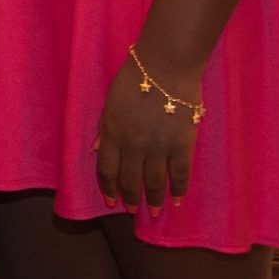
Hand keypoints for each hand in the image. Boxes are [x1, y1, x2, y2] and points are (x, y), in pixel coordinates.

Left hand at [96, 54, 197, 214]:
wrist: (165, 66)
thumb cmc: (134, 78)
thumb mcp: (110, 102)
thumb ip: (105, 129)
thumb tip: (96, 150)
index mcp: (112, 133)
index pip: (107, 169)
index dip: (109, 188)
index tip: (111, 201)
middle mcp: (133, 145)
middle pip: (130, 180)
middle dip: (130, 198)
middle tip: (131, 210)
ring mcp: (158, 148)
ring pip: (154, 182)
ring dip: (153, 199)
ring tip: (154, 211)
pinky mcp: (181, 146)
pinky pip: (180, 174)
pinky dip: (178, 190)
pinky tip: (176, 200)